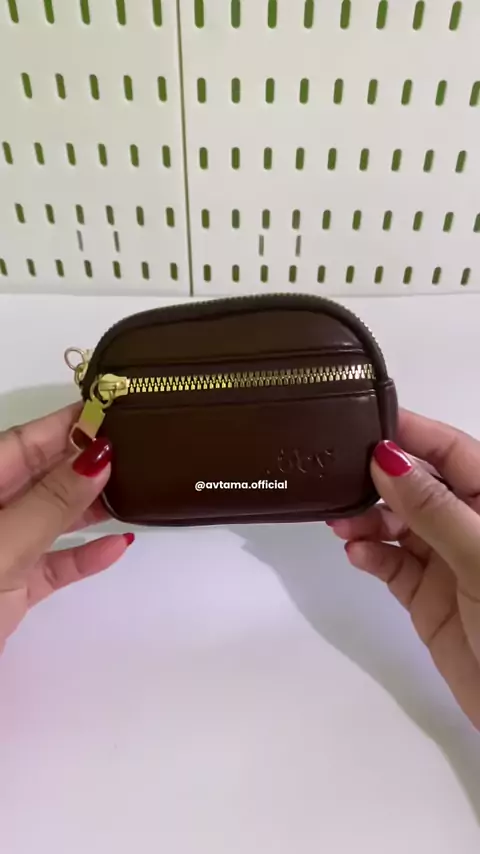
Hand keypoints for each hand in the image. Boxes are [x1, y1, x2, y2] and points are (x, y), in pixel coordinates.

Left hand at [0, 405, 132, 652]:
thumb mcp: (2, 544)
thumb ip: (50, 504)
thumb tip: (100, 457)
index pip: (25, 442)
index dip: (70, 424)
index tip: (116, 409)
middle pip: (44, 476)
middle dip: (89, 461)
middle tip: (141, 446)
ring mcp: (2, 551)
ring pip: (53, 518)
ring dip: (93, 507)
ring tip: (139, 488)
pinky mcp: (13, 588)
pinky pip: (56, 563)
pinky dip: (85, 556)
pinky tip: (119, 546)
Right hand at [330, 409, 479, 730]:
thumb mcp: (479, 555)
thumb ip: (432, 508)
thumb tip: (386, 458)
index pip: (449, 450)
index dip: (409, 432)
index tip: (363, 421)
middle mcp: (467, 524)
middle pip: (415, 485)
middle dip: (377, 479)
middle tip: (339, 479)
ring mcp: (445, 560)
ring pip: (396, 523)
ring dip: (366, 518)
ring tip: (341, 524)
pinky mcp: (425, 596)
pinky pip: (390, 564)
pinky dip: (370, 555)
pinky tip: (356, 554)